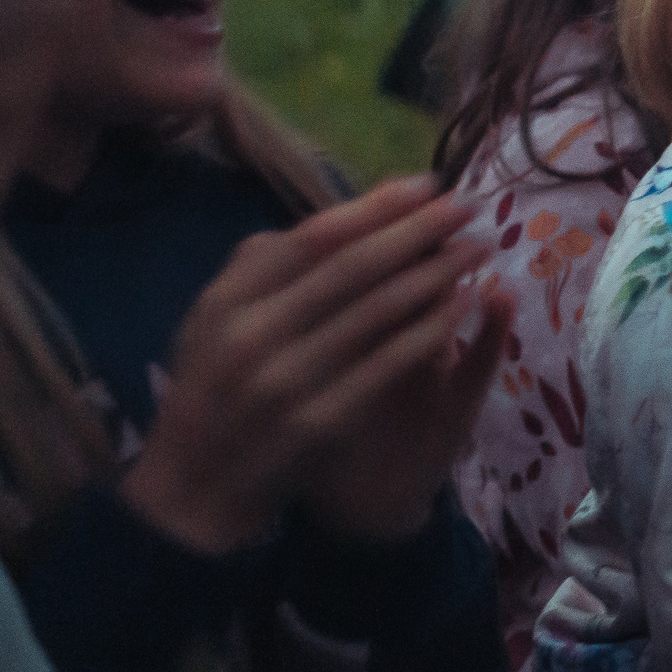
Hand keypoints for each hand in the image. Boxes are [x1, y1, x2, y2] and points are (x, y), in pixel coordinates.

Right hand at [120, 176, 485, 554]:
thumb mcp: (214, 318)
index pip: (313, 238)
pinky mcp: (319, 423)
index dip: (376, 208)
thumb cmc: (214, 386)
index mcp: (228, 300)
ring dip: (435, 275)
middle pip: (352, 268)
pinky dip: (429, 331)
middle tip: (467, 208)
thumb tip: (346, 212)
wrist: (193, 487)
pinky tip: (464, 306)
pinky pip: (387, 366)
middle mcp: (253, 336)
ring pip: (376, 314)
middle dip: (417, 232)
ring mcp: (286, 382)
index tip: (427, 185)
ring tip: (478, 249)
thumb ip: (264, 264)